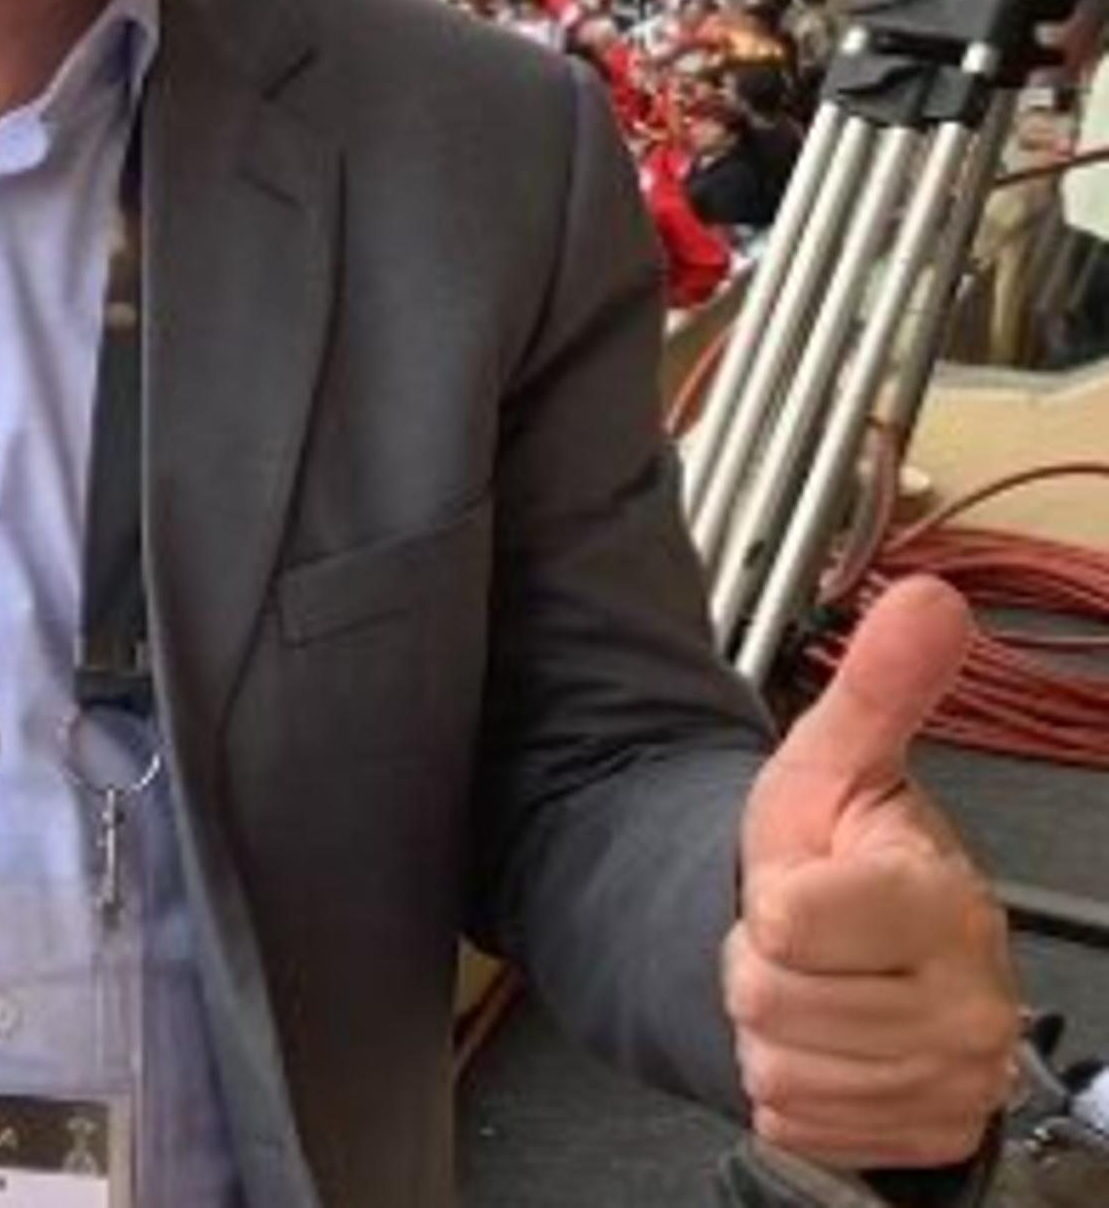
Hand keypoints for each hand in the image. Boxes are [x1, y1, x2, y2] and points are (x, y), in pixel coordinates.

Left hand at [720, 576, 1020, 1167]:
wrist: (864, 958)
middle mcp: (968, 1002)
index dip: (772, 900)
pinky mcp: (923, 1132)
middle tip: (805, 942)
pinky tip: (829, 1043)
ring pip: (779, 1067)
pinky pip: (795, 1119)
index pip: (792, 920)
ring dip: (775, 1030)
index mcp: (942, 904)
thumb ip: (876, 688)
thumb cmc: (840, 858)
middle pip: (771, 1000)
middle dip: (764, 968)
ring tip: (819, 986)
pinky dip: (793, 1087)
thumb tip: (930, 600)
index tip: (806, 880)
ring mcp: (952, 1077)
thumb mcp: (834, 766)